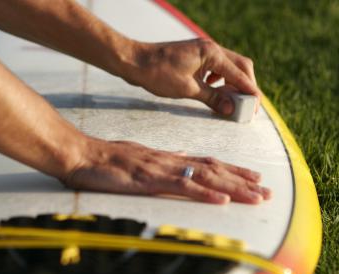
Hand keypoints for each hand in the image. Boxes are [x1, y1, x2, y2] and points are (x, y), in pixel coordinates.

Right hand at [62, 139, 270, 203]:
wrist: (80, 155)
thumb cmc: (102, 160)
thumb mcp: (135, 157)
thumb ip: (159, 160)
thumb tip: (180, 159)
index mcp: (165, 158)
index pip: (205, 163)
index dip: (231, 170)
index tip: (253, 177)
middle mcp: (168, 161)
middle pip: (213, 169)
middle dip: (242, 181)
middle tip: (267, 191)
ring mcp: (160, 169)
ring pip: (204, 178)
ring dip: (233, 188)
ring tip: (257, 196)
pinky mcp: (148, 180)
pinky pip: (181, 187)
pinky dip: (205, 194)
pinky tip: (222, 201)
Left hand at [124, 39, 260, 114]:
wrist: (135, 62)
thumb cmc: (158, 74)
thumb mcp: (187, 90)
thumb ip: (212, 98)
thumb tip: (231, 109)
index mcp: (212, 53)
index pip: (239, 74)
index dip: (249, 92)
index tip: (255, 107)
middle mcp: (211, 48)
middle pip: (240, 66)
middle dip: (245, 86)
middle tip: (247, 106)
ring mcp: (203, 51)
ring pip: (228, 66)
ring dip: (233, 83)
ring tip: (232, 101)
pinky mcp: (195, 56)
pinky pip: (215, 67)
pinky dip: (219, 79)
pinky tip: (213, 91)